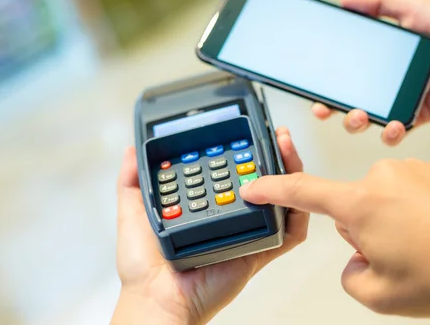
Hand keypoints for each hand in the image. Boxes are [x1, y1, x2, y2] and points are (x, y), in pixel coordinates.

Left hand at [111, 128, 307, 324]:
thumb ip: (132, 181)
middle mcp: (231, 216)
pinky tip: (295, 190)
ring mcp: (248, 231)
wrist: (156, 298)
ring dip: (290, 173)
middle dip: (275, 154)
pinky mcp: (259, 250)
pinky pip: (288, 234)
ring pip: (281, 200)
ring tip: (286, 148)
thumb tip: (131, 152)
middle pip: (264, 181)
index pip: (233, 171)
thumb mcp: (133, 212)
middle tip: (276, 134)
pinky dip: (298, 213)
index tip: (248, 131)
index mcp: (208, 206)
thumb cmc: (143, 266)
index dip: (246, 150)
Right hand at [240, 159, 429, 321]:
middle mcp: (382, 177)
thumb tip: (356, 257)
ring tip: (424, 244)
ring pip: (383, 198)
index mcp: (361, 203)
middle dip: (363, 228)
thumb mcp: (379, 293)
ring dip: (392, 220)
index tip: (256, 186)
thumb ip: (350, 274)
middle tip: (396, 253)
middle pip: (351, 204)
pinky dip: (417, 211)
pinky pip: (410, 190)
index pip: (303, 191)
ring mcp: (413, 169)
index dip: (273, 189)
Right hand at [313, 0, 429, 145]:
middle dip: (327, 109)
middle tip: (322, 108)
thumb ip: (379, 4)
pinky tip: (394, 126)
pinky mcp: (413, 119)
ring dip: (354, 123)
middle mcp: (378, 87)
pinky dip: (390, 134)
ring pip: (363, 122)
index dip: (320, 82)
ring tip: (359, 115)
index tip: (307, 84)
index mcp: (372, 64)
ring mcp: (394, 105)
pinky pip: (395, 133)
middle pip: (342, 103)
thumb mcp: (411, 8)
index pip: (338, 75)